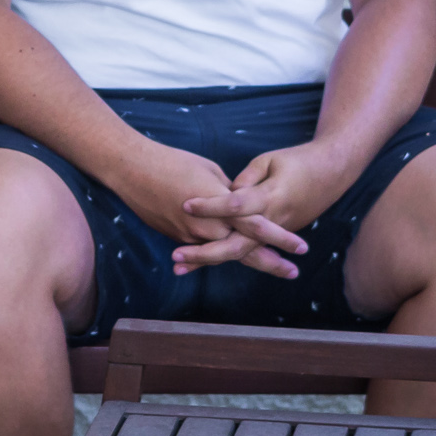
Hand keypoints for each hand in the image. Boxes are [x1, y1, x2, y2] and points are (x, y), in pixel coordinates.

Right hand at [108, 143, 303, 279]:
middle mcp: (209, 226)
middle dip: (270, 262)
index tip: (302, 247)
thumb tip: (241, 203)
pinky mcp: (177, 238)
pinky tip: (228, 261)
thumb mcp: (210, 172)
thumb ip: (229, 193)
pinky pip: (203, 250)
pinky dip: (216, 256)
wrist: (133, 171)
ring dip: (246, 261)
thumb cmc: (174, 162)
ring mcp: (191, 236)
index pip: (258, 226)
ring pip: (224, 254)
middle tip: (293, 272)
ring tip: (270, 269)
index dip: (281, 238)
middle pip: (245, 250)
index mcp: (222, 205)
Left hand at [177, 144, 353, 273]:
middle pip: (235, 245)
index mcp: (270, 198)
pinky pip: (246, 249)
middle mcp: (271, 221)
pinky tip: (198, 260)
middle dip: (204, 253)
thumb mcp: (270, 161)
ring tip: (179, 267)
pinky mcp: (274, 236)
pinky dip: (223, 255)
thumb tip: (226, 193)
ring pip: (239, 253)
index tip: (185, 204)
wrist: (332, 174)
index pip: (237, 206)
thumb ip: (247, 178)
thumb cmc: (299, 161)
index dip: (211, 205)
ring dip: (208, 260)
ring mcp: (273, 233)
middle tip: (176, 255)